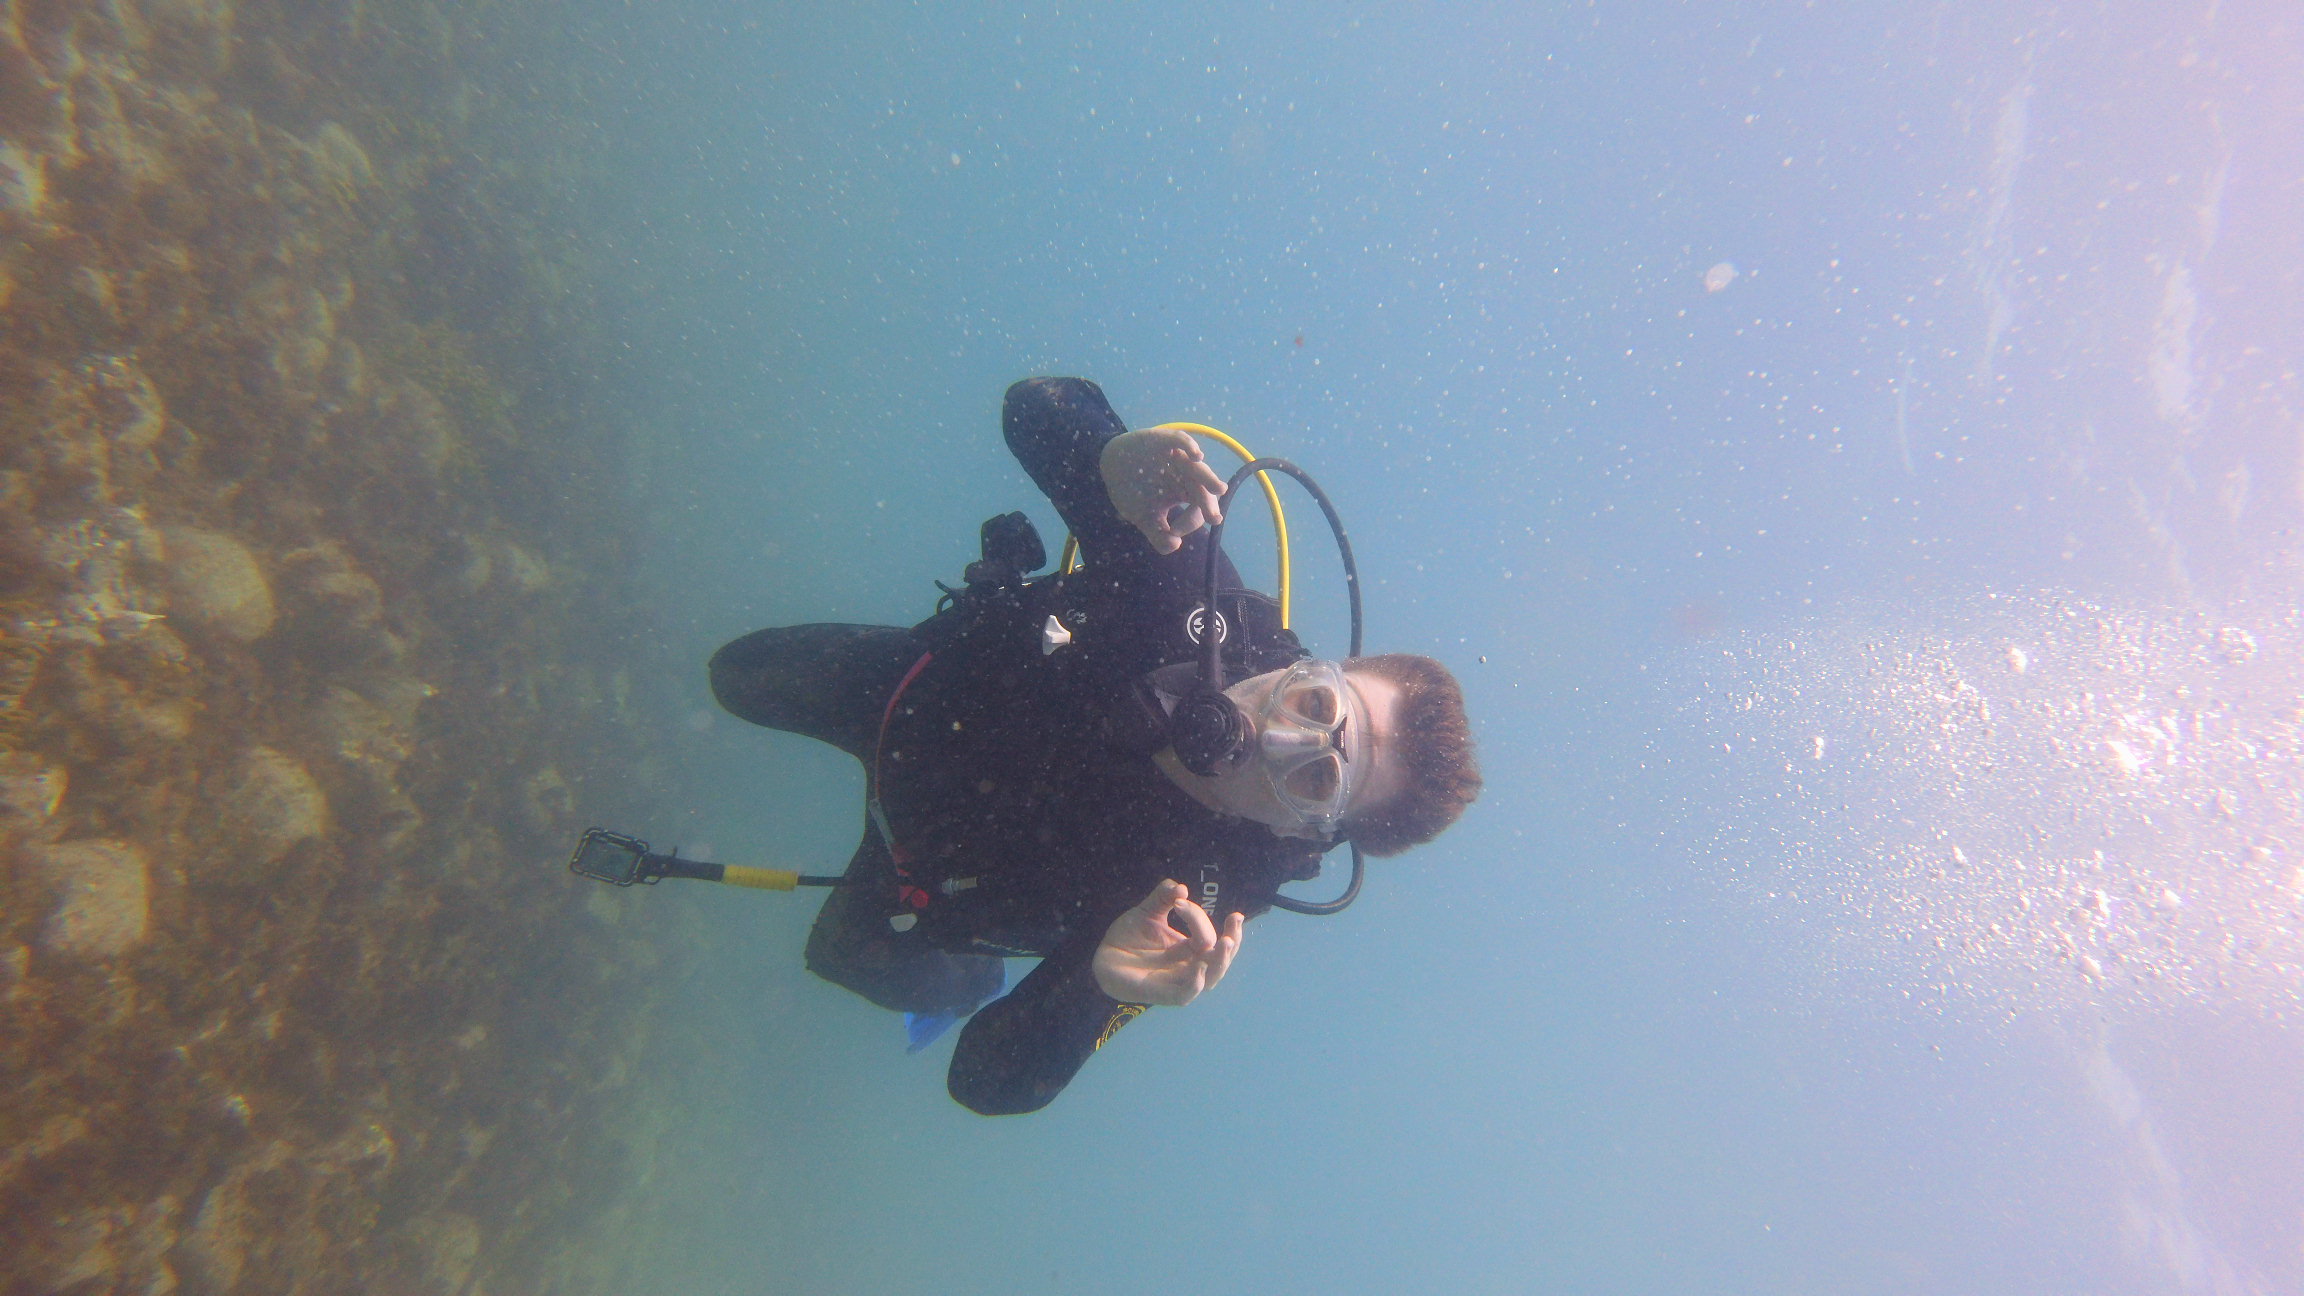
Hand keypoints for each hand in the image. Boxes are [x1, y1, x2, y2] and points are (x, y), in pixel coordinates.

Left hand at [1093, 880, 1244, 1005]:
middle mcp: (1189, 966)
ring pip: (1210, 979)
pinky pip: (1184, 995)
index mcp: (1190, 949)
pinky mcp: (1160, 993)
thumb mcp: (1148, 912)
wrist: (1103, 956)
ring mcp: (1177, 982)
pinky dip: (1194, 984)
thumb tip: (1180, 887)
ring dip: (1220, 962)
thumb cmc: (1129, 936)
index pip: (1208, 935)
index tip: (1180, 900)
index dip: (1199, 917)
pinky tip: (1198, 968)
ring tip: (1225, 943)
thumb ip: (1163, 897)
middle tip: (1234, 922)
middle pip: (1221, 960)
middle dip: (1233, 941)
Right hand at [1098, 428, 1226, 553]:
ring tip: (1219, 489)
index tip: (1174, 531)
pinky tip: (1197, 455)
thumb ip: (1158, 534)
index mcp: (1185, 493)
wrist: (1109, 465)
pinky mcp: (1164, 440)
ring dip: (1208, 478)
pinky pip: (1181, 440)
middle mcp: (1186, 475)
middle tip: (1213, 518)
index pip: (1197, 509)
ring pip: (1197, 467)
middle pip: (1204, 489)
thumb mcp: (1144, 517)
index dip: (1190, 522)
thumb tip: (1174, 546)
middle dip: (1208, 504)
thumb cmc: (1133, 491)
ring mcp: (1177, 457)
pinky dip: (1190, 446)